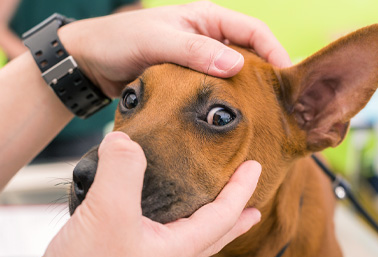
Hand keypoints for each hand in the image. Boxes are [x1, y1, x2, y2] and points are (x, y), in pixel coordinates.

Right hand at [10, 132, 261, 256]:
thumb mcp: (109, 216)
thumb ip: (121, 173)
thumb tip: (124, 139)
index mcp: (174, 246)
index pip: (223, 215)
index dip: (241, 188)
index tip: (256, 166)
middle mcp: (161, 250)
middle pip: (210, 232)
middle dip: (233, 213)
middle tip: (250, 200)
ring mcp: (138, 251)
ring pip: (178, 227)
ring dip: (197, 211)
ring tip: (202, 195)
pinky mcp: (112, 248)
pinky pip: (142, 221)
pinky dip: (152, 205)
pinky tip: (139, 197)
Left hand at [58, 1, 290, 96]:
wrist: (91, 61)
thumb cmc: (120, 41)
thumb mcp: (157, 41)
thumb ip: (194, 51)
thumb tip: (236, 64)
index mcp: (206, 19)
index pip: (253, 31)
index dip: (275, 52)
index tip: (286, 78)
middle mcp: (206, 38)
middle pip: (248, 54)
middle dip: (264, 75)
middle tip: (277, 103)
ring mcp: (197, 60)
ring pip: (231, 75)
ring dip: (244, 91)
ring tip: (258, 114)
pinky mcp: (187, 79)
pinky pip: (213, 89)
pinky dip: (223, 100)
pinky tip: (227, 117)